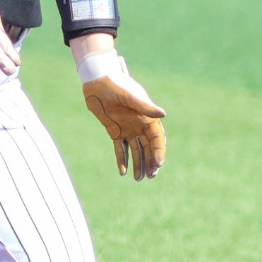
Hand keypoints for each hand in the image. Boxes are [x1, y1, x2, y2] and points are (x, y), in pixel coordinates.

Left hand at [76, 50, 165, 179]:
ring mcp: (128, 129)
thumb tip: (163, 114)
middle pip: (148, 148)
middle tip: (150, 176)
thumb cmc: (116, 85)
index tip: (157, 164)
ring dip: (138, 164)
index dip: (158, 152)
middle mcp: (140, 125)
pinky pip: (120, 149)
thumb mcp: (131, 96)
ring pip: (136, 151)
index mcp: (147, 117)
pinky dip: (122, 160)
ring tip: (138, 179)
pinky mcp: (114, 131)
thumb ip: (145, 107)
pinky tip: (123, 172)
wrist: (98, 82)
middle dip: (150, 163)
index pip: (157, 138)